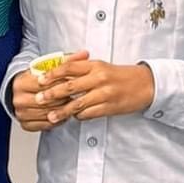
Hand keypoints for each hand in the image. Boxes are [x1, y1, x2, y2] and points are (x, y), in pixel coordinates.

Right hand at [10, 59, 80, 133]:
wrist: (20, 89)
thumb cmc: (35, 78)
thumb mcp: (48, 66)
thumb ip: (67, 60)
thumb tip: (84, 54)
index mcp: (22, 82)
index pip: (46, 85)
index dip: (62, 84)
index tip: (72, 82)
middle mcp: (19, 98)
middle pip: (48, 101)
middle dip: (64, 97)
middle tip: (74, 95)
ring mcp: (21, 112)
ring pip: (48, 114)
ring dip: (62, 110)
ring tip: (70, 104)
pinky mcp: (25, 123)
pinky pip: (45, 125)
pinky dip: (56, 121)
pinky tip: (62, 114)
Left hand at [33, 56, 155, 122]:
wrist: (145, 84)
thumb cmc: (120, 75)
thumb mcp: (101, 66)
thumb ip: (82, 68)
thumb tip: (59, 70)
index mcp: (95, 65)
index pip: (69, 67)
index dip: (52, 74)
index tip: (40, 80)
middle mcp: (99, 78)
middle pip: (70, 86)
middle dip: (51, 94)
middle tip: (38, 99)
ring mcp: (104, 93)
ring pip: (78, 103)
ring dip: (62, 111)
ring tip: (51, 116)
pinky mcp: (109, 107)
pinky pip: (89, 113)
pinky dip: (79, 116)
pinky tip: (73, 117)